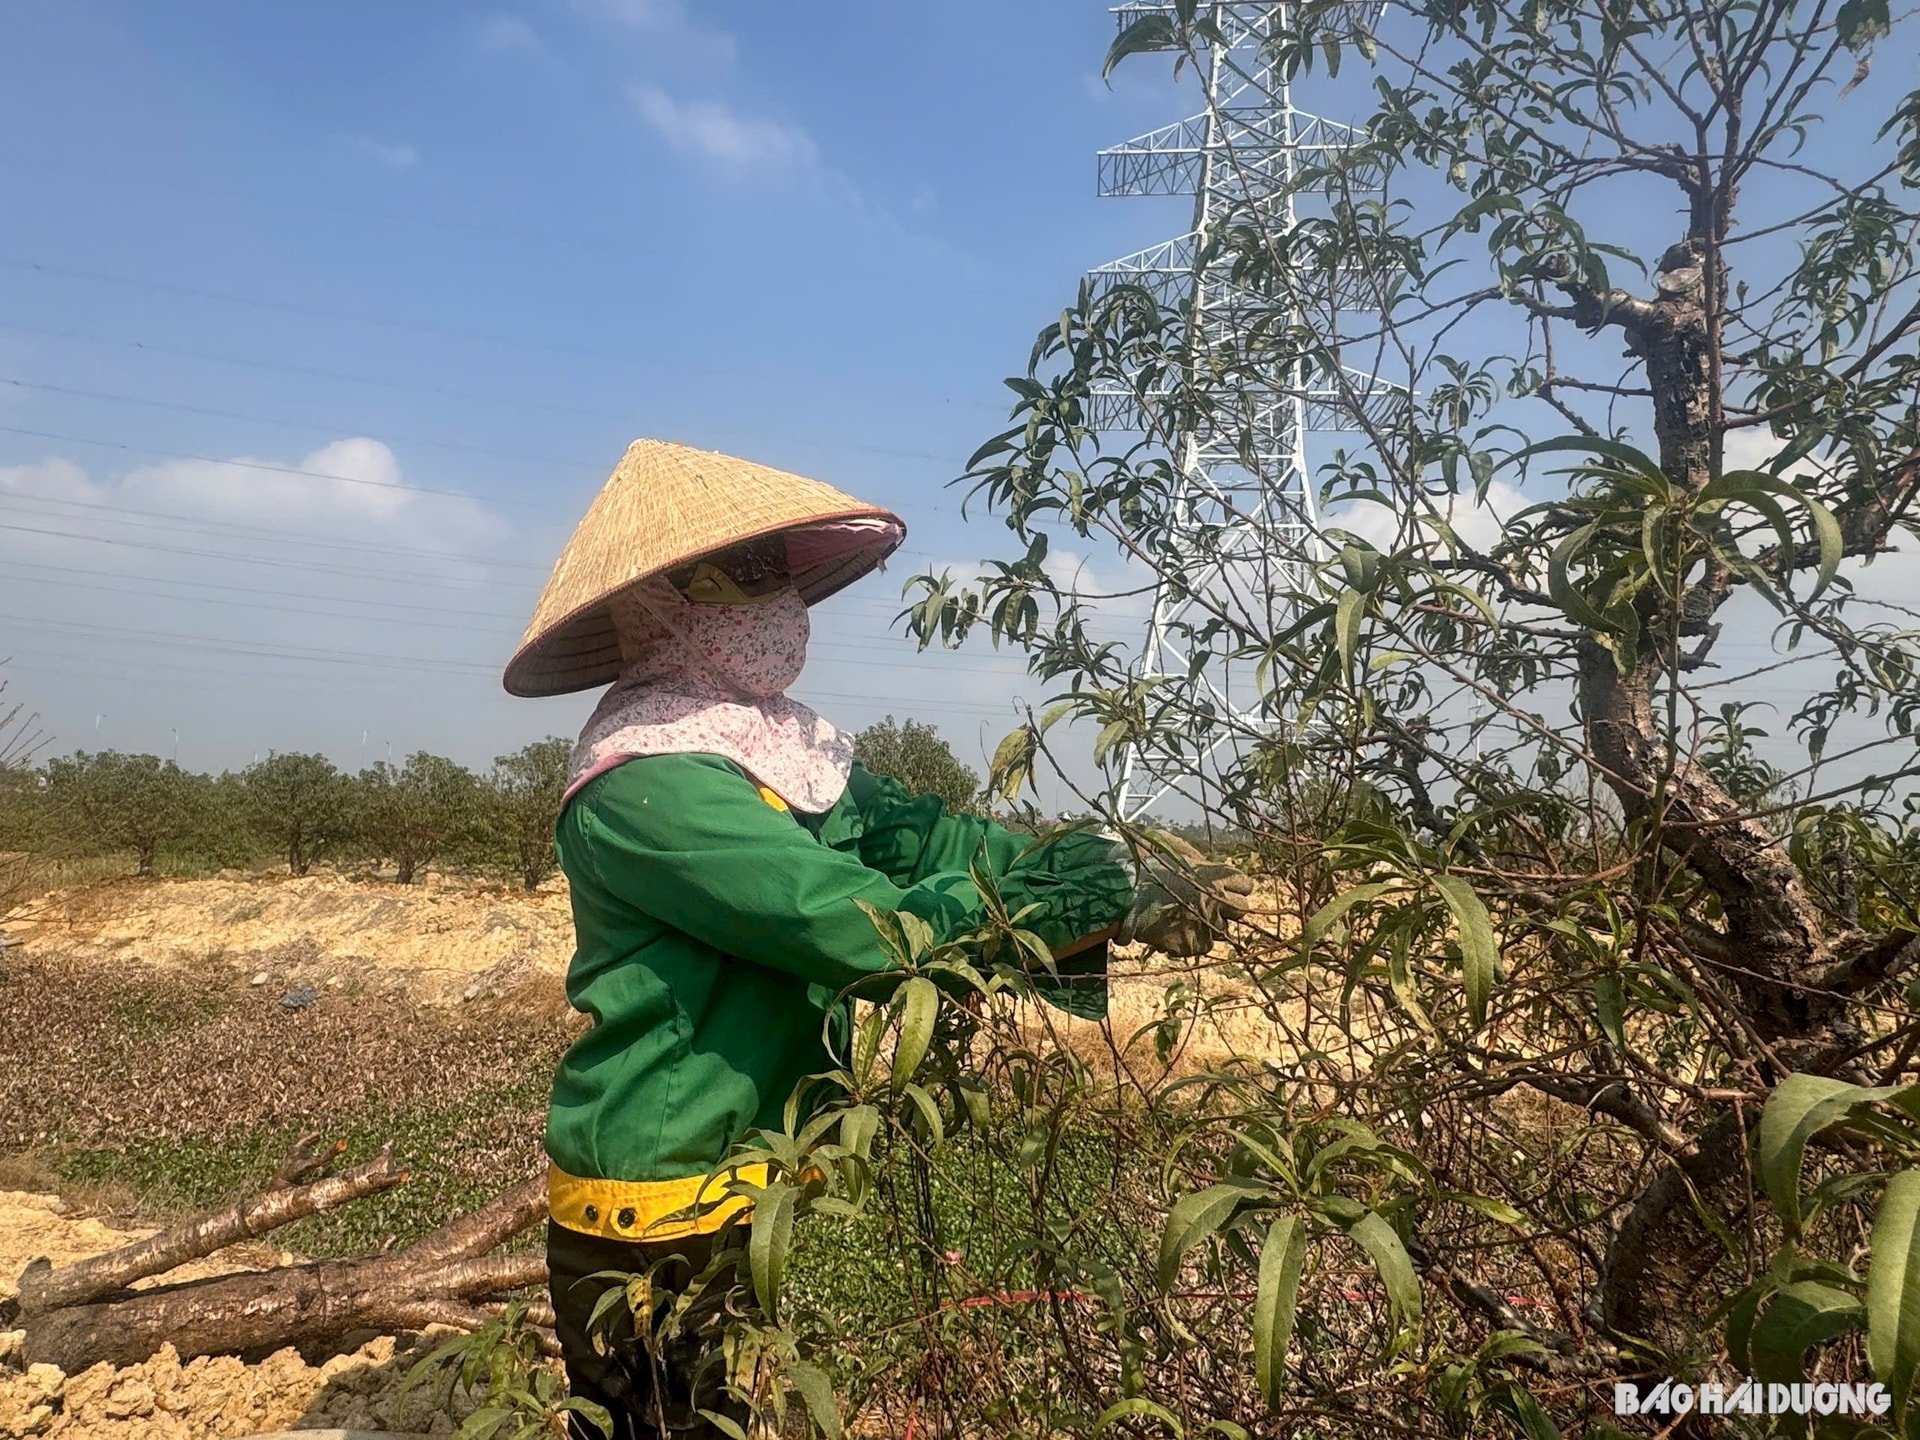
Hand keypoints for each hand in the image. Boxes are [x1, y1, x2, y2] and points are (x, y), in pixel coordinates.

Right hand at [1116, 832, 1255, 957]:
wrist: (1123, 896)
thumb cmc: (1143, 866)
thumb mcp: (1170, 846)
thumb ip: (1193, 854)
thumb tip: (1203, 859)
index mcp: (1214, 875)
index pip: (1245, 884)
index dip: (1235, 886)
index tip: (1224, 888)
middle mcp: (1216, 900)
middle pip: (1241, 909)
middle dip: (1228, 908)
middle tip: (1209, 905)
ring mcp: (1206, 924)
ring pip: (1222, 929)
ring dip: (1209, 925)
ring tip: (1186, 918)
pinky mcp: (1193, 944)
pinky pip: (1203, 945)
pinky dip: (1192, 940)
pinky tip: (1175, 930)